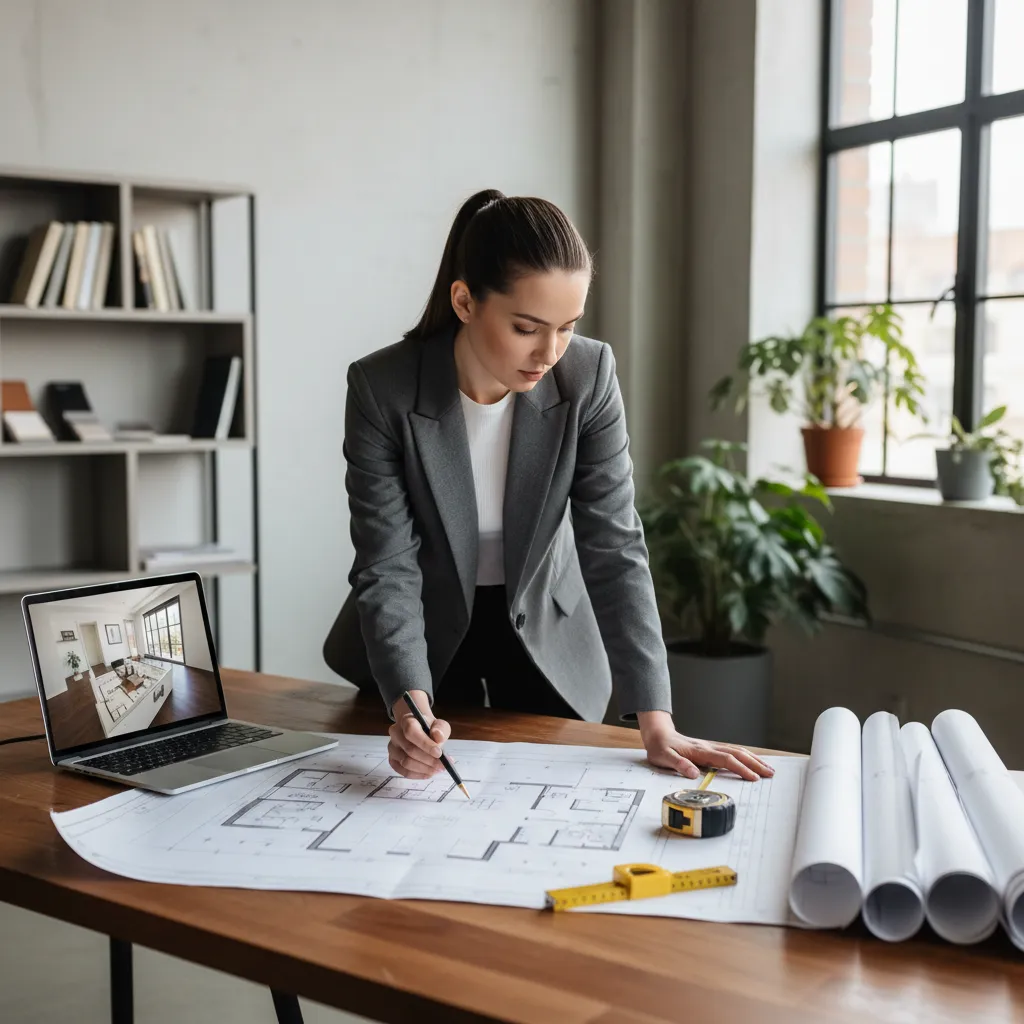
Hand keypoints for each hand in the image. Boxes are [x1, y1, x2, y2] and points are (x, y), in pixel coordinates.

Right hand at [388, 690, 451, 779]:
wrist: (420, 730)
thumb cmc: (430, 728)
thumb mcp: (439, 724)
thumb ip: (440, 729)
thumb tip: (438, 736)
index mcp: (406, 720)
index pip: (411, 732)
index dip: (425, 744)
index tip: (439, 753)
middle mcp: (395, 733)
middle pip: (409, 749)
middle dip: (428, 760)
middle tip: (442, 766)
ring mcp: (392, 747)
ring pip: (405, 762)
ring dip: (424, 769)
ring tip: (437, 769)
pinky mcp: (392, 759)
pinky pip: (403, 772)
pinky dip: (417, 775)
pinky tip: (428, 773)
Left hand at [636, 710, 773, 781]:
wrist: (658, 733)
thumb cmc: (660, 747)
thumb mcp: (662, 757)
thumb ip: (677, 764)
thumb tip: (692, 773)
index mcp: (699, 751)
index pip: (724, 759)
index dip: (740, 768)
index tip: (753, 778)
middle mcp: (708, 747)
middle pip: (736, 754)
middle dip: (754, 764)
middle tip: (771, 774)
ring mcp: (710, 747)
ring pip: (736, 751)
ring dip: (753, 759)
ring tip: (769, 769)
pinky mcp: (710, 749)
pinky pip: (731, 751)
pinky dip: (745, 756)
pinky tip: (753, 761)